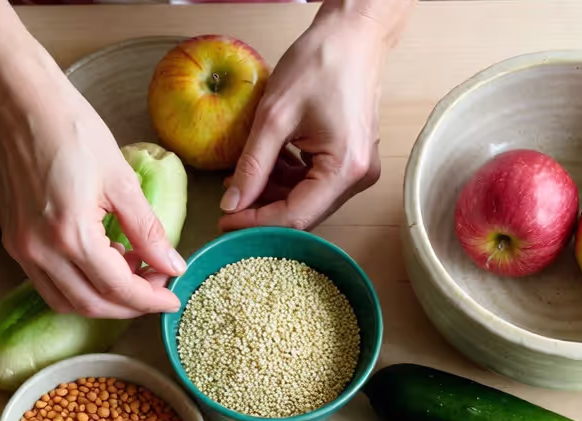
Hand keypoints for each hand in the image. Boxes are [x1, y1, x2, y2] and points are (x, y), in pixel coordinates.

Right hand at [0, 74, 184, 318]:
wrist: (19, 105)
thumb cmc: (71, 130)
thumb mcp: (121, 180)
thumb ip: (148, 230)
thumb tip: (172, 265)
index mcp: (72, 235)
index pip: (118, 289)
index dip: (150, 300)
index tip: (173, 298)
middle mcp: (41, 252)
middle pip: (92, 305)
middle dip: (129, 305)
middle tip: (157, 286)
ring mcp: (22, 250)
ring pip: (66, 301)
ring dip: (101, 298)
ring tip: (130, 271)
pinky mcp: (13, 242)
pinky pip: (47, 283)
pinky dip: (77, 284)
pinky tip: (100, 260)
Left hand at [219, 9, 390, 230]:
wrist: (353, 35)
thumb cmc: (319, 65)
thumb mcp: (274, 116)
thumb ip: (253, 165)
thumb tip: (231, 204)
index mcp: (345, 169)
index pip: (295, 216)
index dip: (256, 223)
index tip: (223, 222)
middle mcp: (358, 177)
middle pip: (302, 212)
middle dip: (262, 209)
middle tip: (227, 202)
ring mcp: (357, 168)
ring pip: (306, 199)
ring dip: (271, 193)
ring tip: (238, 180)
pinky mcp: (350, 158)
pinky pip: (313, 182)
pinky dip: (286, 179)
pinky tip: (263, 166)